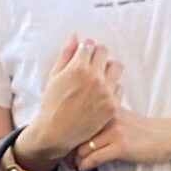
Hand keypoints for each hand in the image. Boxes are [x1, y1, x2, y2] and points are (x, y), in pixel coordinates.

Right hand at [30, 34, 123, 162]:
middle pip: (104, 51)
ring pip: (116, 67)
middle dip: (97, 55)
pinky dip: (112, 87)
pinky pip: (119, 87)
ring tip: (99, 77)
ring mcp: (105, 92)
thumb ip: (66, 55)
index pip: (89, 44)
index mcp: (78, 68)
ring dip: (108, 68)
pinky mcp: (112, 106)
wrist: (56, 133)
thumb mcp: (54, 76)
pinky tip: (102, 93)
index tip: (83, 54)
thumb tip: (76, 37)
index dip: (85, 48)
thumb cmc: (51, 104)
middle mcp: (94, 78)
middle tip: (91, 64)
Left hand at [72, 109, 170, 170]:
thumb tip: (83, 130)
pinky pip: (95, 157)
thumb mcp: (121, 119)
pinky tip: (84, 168)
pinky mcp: (121, 145)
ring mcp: (115, 131)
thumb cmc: (144, 132)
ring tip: (73, 165)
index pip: (79, 119)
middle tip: (65, 159)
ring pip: (83, 146)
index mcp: (106, 107)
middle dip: (68, 149)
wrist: (166, 137)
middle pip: (77, 133)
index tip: (63, 145)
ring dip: (75, 159)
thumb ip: (104, 121)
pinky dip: (86, 165)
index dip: (68, 135)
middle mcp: (108, 116)